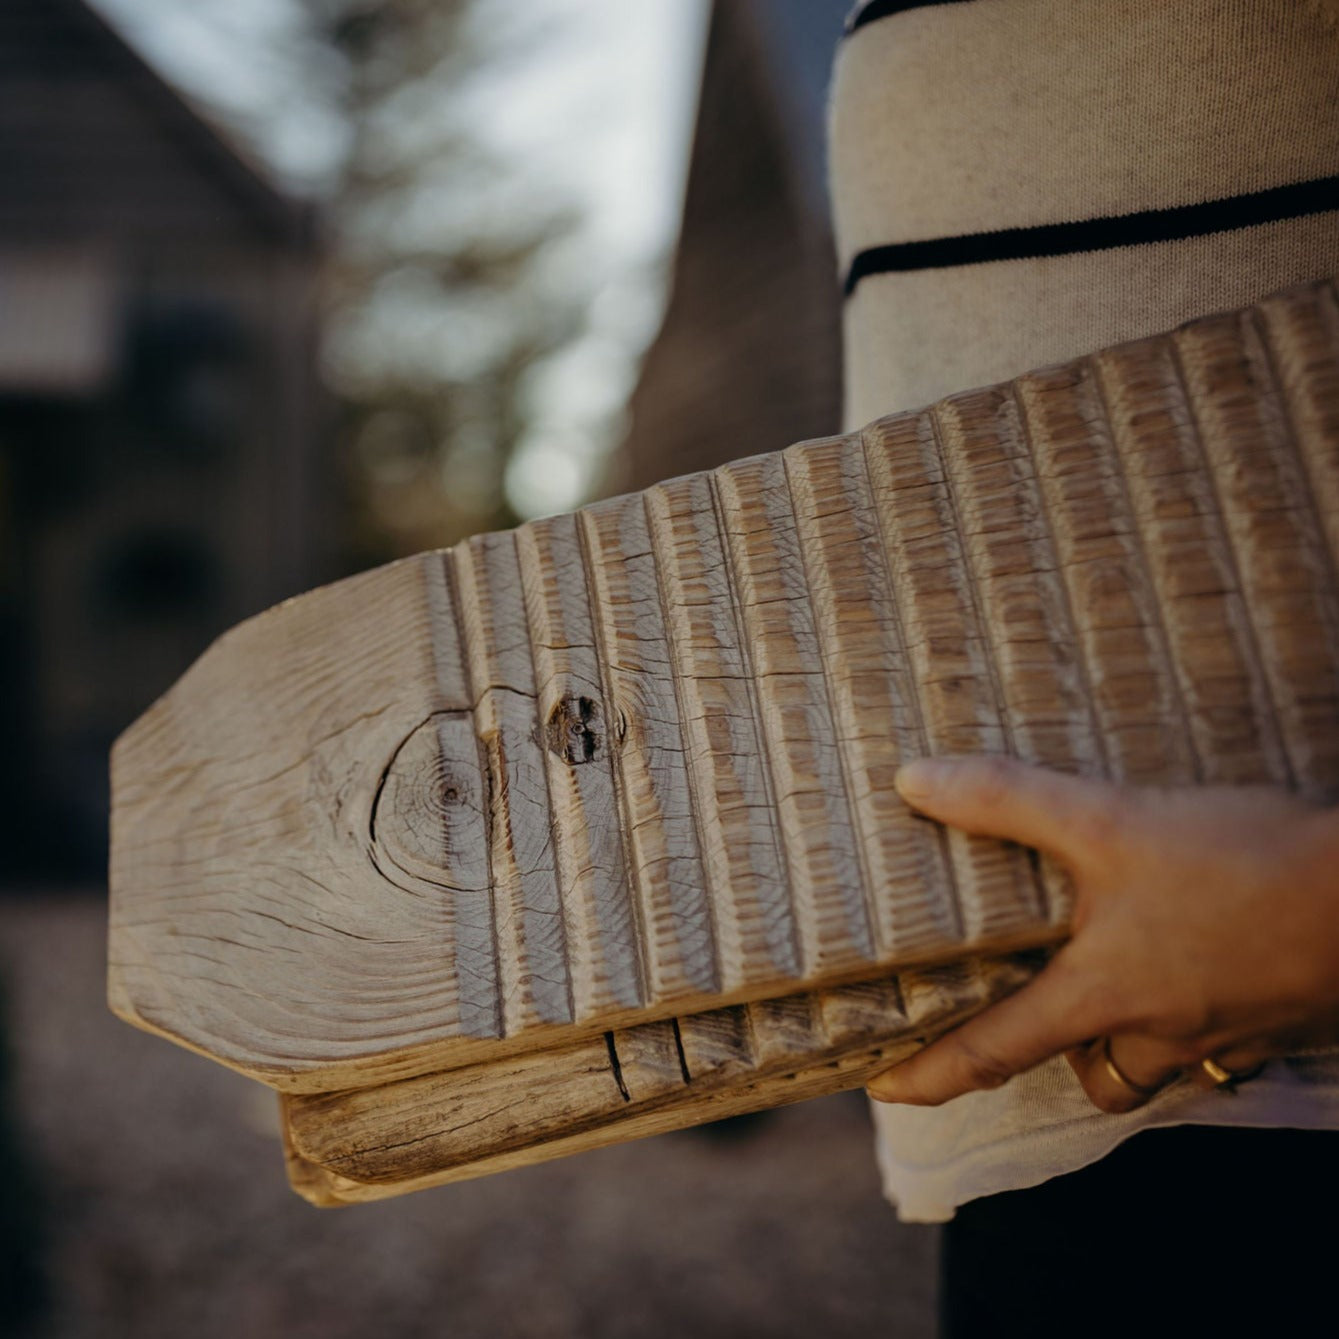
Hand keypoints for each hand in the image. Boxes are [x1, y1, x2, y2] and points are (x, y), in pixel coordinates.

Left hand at [866, 757, 1338, 1112]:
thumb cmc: (1245, 864)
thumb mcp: (1111, 821)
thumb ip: (1009, 801)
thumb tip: (914, 782)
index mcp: (1102, 997)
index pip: (992, 1053)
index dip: (930, 1076)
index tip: (883, 1091)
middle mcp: (1157, 1030)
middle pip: (1085, 1076)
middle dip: (1043, 1063)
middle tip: (1009, 1028)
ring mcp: (1221, 1031)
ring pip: (1151, 1067)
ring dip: (1117, 1044)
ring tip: (1095, 993)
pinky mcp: (1271, 1015)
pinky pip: (1213, 1044)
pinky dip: (1185, 1020)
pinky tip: (1182, 968)